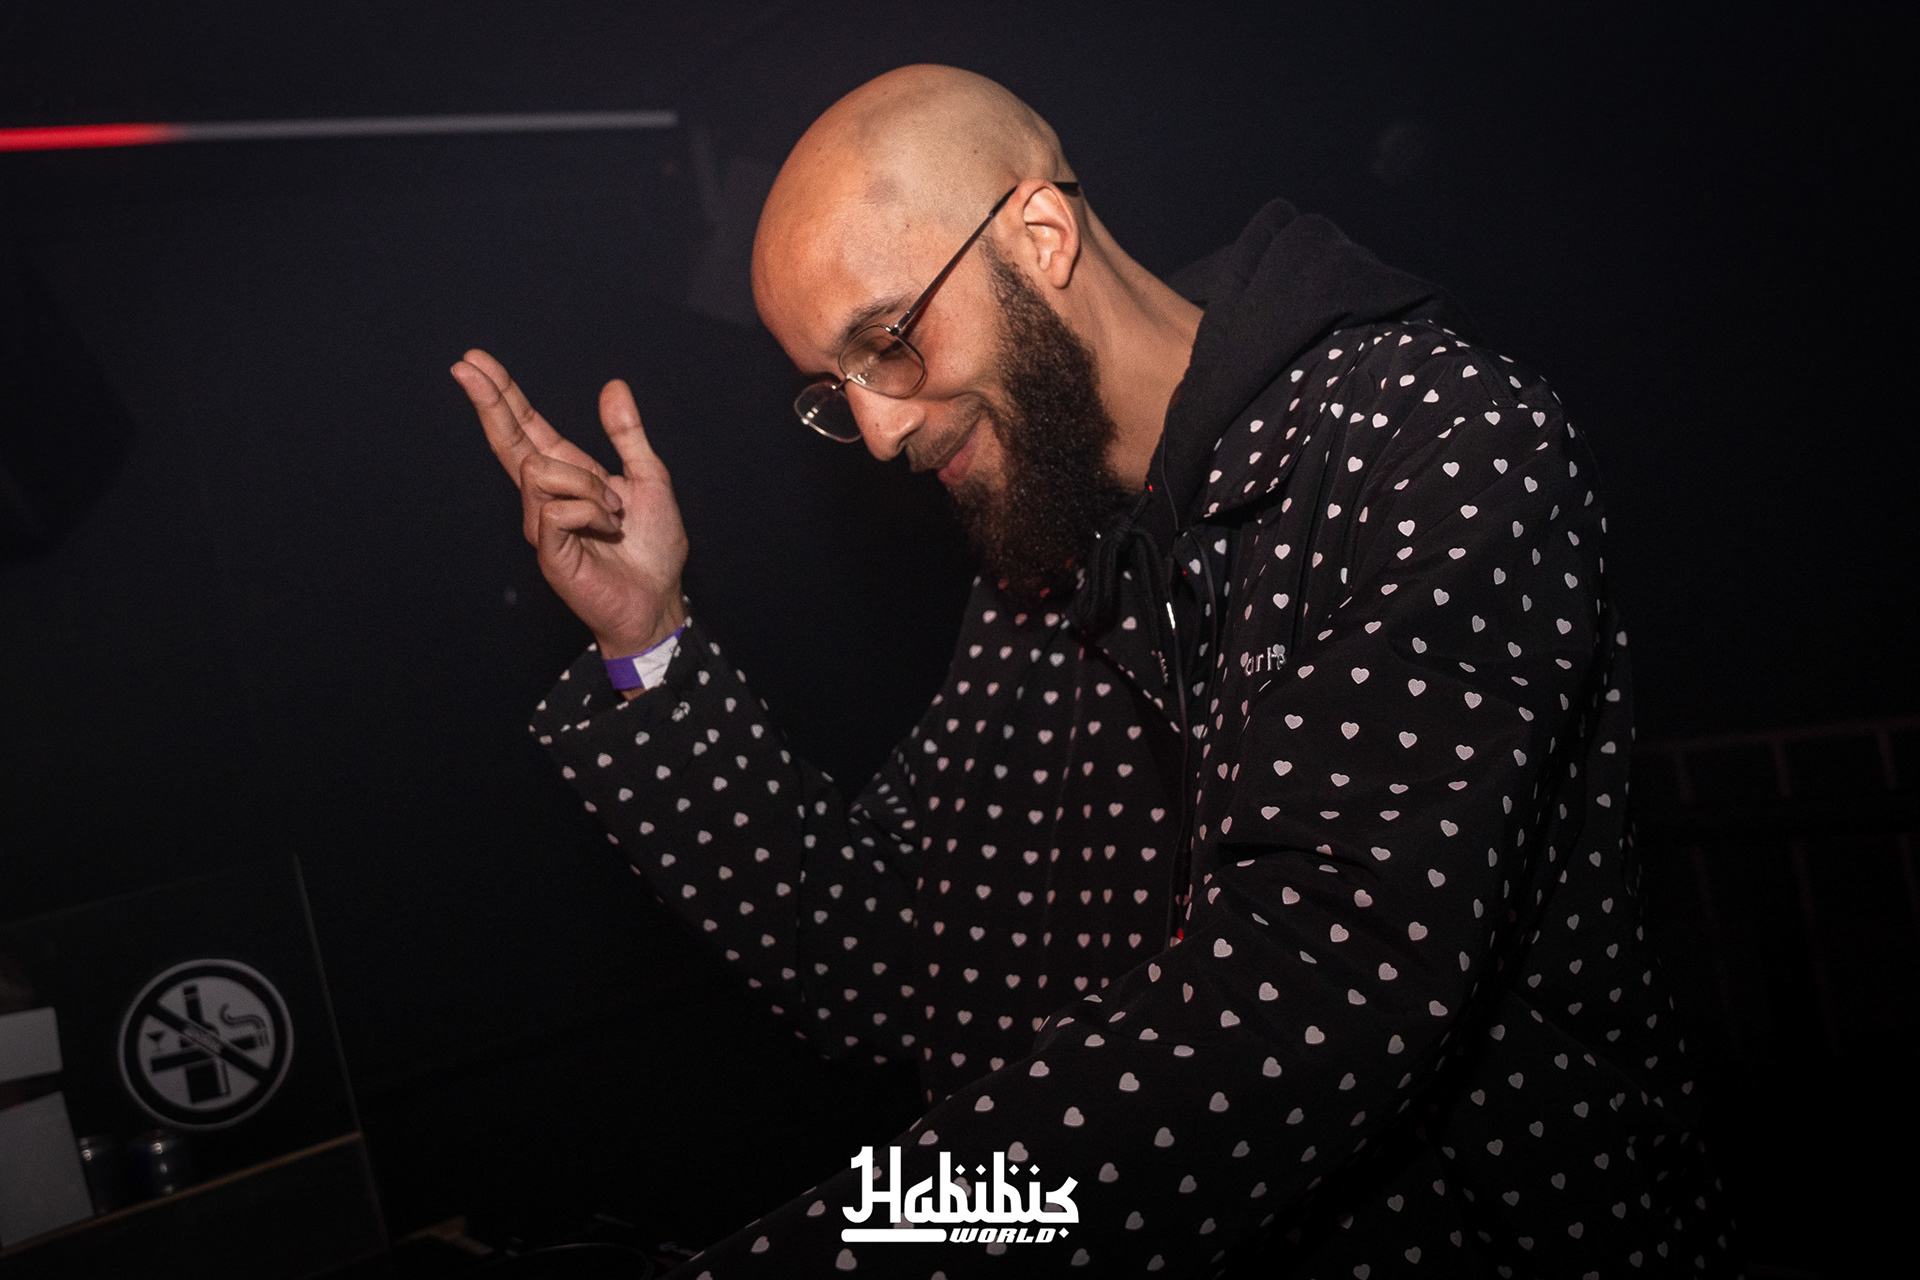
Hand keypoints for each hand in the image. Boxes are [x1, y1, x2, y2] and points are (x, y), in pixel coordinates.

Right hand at [453, 349, 688, 660]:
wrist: (659, 598)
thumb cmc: (654, 547)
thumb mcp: (650, 478)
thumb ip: (628, 435)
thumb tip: (613, 387)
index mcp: (570, 474)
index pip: (526, 427)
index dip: (502, 395)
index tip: (474, 363)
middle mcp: (548, 496)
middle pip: (508, 442)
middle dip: (489, 401)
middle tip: (464, 366)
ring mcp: (543, 524)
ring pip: (541, 471)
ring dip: (588, 485)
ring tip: (614, 513)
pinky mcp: (547, 550)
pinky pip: (556, 509)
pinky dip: (590, 511)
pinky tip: (606, 528)